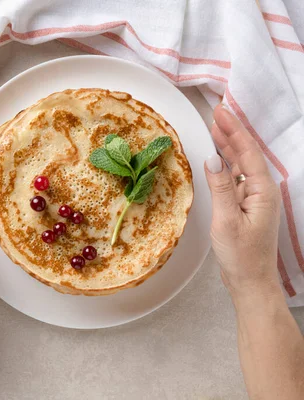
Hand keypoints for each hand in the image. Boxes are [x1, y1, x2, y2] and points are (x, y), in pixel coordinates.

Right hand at [205, 105, 281, 299]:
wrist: (251, 282)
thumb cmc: (241, 255)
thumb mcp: (226, 220)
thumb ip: (221, 187)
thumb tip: (213, 158)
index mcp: (262, 191)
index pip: (247, 152)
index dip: (234, 130)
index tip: (220, 112)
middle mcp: (262, 191)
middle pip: (247, 155)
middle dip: (232, 133)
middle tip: (216, 113)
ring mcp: (255, 199)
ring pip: (242, 166)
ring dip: (229, 147)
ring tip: (215, 129)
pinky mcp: (246, 207)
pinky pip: (236, 179)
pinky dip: (226, 165)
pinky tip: (218, 159)